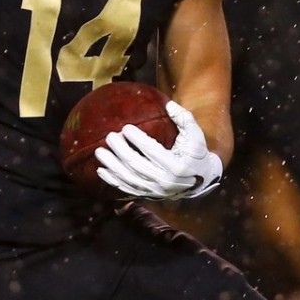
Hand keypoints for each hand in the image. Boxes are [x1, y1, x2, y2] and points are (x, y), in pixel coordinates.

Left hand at [94, 100, 222, 199]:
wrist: (200, 181)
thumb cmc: (195, 153)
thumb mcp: (195, 135)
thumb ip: (184, 118)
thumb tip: (168, 105)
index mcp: (176, 165)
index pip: (153, 151)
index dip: (138, 139)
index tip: (126, 128)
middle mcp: (165, 181)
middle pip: (137, 165)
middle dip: (120, 150)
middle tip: (110, 136)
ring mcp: (155, 190)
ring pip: (129, 178)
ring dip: (112, 165)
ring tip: (99, 152)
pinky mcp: (148, 195)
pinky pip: (127, 189)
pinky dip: (113, 180)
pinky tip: (101, 170)